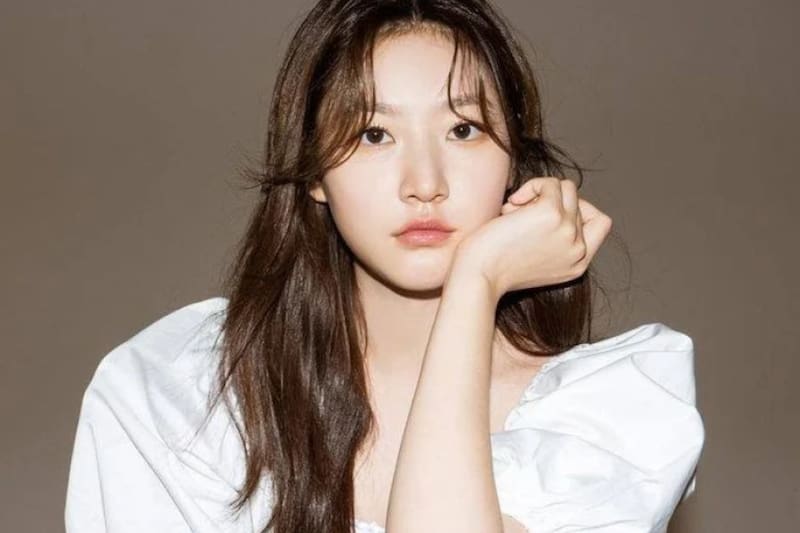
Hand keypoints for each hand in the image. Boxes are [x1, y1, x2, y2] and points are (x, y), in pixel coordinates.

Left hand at [454, 176, 612, 299]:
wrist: (478, 275)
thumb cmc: (495, 265)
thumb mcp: (536, 258)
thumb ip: (555, 238)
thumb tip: (556, 197)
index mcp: (578, 264)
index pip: (600, 223)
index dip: (577, 209)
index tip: (547, 215)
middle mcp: (579, 251)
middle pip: (577, 201)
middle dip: (547, 202)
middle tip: (519, 218)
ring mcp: (568, 231)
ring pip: (566, 187)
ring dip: (538, 192)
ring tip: (513, 212)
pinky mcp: (552, 214)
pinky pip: (549, 183)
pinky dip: (529, 187)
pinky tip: (510, 207)